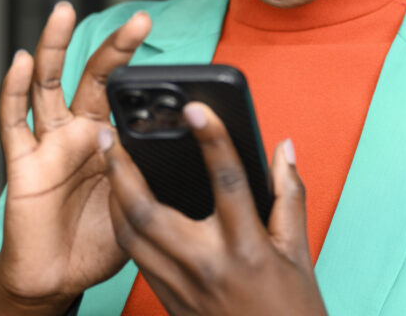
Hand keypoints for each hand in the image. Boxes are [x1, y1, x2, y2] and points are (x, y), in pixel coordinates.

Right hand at [0, 2, 151, 315]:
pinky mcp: (22, 162)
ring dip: (53, 46)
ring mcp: (50, 142)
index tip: (180, 61)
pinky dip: (12, 90)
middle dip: (116, 47)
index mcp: (111, 137)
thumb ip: (154, 174)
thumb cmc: (101, 238)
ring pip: (48, 84)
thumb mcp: (140, 202)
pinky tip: (19, 61)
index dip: (146, 72)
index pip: (128, 93)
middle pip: (95, 77)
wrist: (59, 278)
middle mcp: (80, 130)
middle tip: (141, 21)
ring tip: (63, 11)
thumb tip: (191, 151)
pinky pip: (13, 122)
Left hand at [100, 102, 327, 315]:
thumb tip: (283, 148)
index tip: (196, 109)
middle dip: (123, 170)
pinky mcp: (170, 303)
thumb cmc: (292, 312)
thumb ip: (289, 194)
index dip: (212, 140)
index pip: (227, 181)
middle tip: (108, 134)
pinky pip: (137, 259)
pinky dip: (126, 226)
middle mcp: (208, 266)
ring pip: (131, 237)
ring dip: (114, 196)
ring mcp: (182, 289)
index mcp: (247, 247)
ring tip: (107, 162)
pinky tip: (124, 204)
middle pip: (150, 213)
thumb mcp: (299, 250)